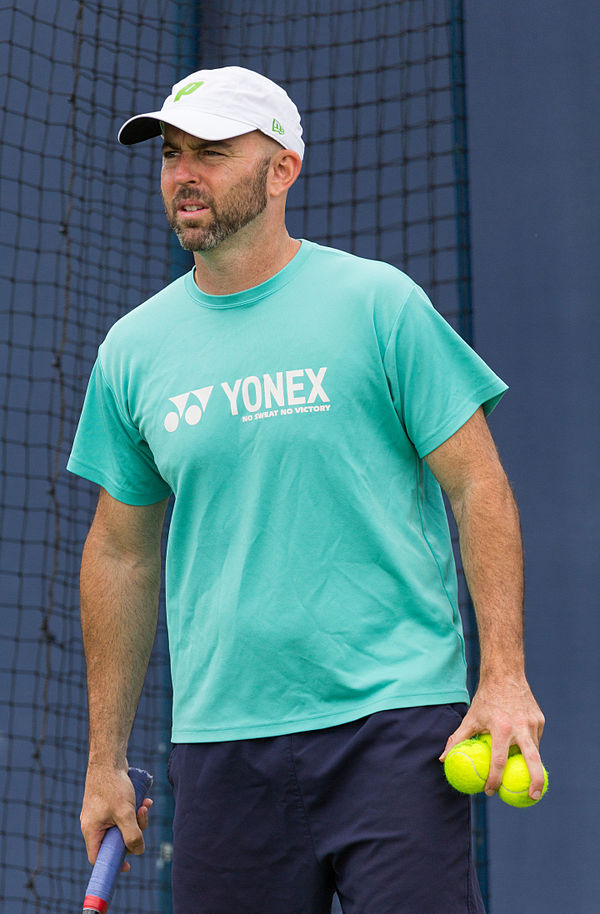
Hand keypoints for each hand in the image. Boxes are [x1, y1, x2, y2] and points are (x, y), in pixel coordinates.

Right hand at [81, 762, 152, 871]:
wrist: (109, 759)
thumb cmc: (113, 786)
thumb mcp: (125, 813)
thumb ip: (132, 835)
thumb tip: (138, 851)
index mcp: (91, 831)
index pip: (98, 857)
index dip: (112, 864)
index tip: (128, 866)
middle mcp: (94, 824)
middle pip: (115, 841)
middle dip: (133, 832)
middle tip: (141, 818)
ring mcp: (101, 814)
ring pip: (123, 827)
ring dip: (137, 819)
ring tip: (145, 805)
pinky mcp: (109, 805)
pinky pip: (124, 815)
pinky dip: (135, 810)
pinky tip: (145, 801)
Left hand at [439, 675, 544, 799]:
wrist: (505, 673)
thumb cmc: (485, 698)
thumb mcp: (470, 718)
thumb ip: (458, 739)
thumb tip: (443, 759)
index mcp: (501, 728)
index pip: (499, 761)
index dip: (495, 780)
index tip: (490, 792)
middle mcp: (520, 726)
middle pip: (532, 761)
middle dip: (535, 783)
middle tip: (531, 797)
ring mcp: (533, 723)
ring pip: (535, 751)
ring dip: (530, 764)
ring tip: (526, 777)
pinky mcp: (540, 720)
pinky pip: (535, 740)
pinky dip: (530, 747)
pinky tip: (523, 750)